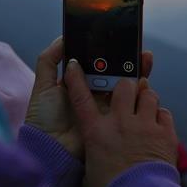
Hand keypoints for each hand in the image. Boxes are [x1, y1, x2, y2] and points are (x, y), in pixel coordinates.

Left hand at [25, 36, 153, 158]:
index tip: (116, 37)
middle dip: (125, 57)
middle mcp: (94, 91)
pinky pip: (129, 101)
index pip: (95, 62)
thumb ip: (49, 60)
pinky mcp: (114, 117)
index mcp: (78, 82)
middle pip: (113, 70)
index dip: (105, 50)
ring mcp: (105, 104)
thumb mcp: (42, 86)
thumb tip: (63, 37)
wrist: (52, 149)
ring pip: (124, 83)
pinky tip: (143, 77)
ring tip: (143, 57)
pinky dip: (138, 90)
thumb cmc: (44, 118)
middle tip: (135, 45)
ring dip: (135, 70)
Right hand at [63, 59, 177, 186]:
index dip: (76, 79)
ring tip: (144, 107)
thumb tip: (96, 154)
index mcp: (96, 132)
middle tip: (126, 92)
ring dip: (146, 98)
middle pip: (124, 86)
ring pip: (148, 94)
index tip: (74, 65)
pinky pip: (164, 113)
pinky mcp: (165, 134)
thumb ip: (93, 152)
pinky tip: (157, 124)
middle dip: (126, 84)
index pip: (80, 97)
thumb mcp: (90, 170)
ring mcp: (144, 126)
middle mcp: (120, 123)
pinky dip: (161, 116)